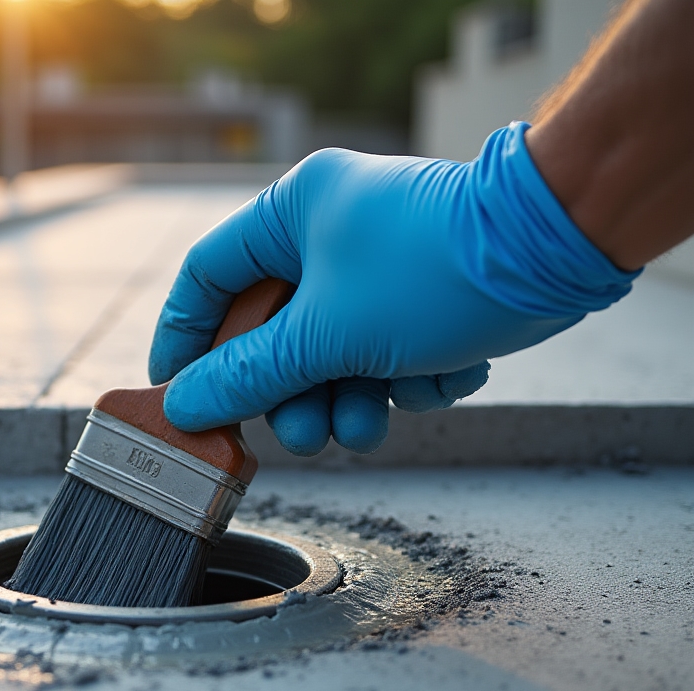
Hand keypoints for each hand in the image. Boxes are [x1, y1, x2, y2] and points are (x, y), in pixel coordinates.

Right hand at [149, 123, 637, 455]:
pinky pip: (384, 356)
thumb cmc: (432, 271)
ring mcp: (376, 269)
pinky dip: (405, 382)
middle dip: (292, 395)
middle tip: (302, 434)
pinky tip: (438, 374)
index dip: (184, 338)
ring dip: (350, 401)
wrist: (556, 251)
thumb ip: (248, 376)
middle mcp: (329, 236)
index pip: (207, 277)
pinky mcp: (421, 299)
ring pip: (331, 356)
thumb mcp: (325, 334)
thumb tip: (185, 406)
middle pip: (272, 333)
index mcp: (291, 214)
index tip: (177, 393)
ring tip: (371, 421)